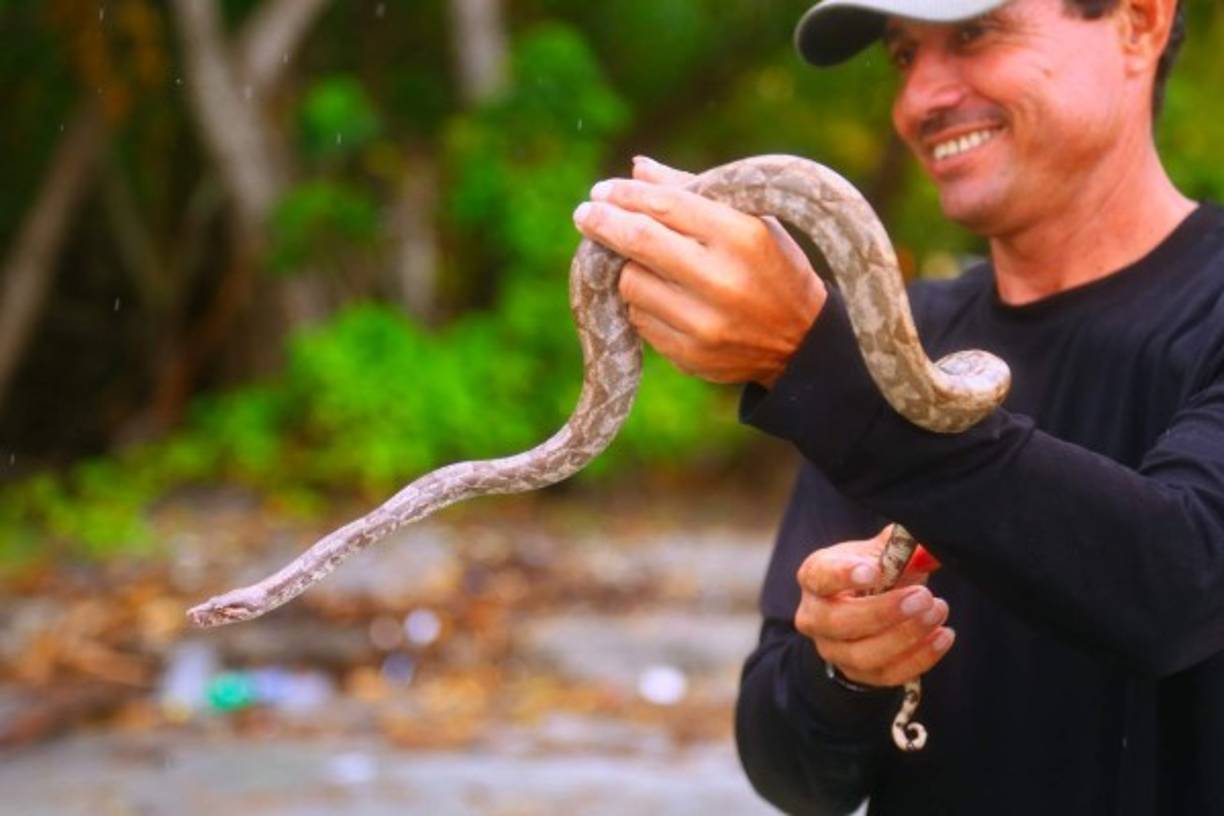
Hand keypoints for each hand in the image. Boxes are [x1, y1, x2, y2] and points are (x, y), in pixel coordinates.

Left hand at [572, 156, 825, 386]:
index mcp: (742, 237)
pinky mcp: (689, 356)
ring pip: (632, 284)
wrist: (801, 342)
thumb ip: (692, 192)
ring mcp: (704, 324)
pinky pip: (641, 320)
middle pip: (639, 243)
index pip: (666, 206)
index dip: (625, 196)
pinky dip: (643, 304)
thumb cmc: (772, 266)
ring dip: (629, 269)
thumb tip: (636, 170)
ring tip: (645, 264)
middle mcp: (722, 282)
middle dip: (604, 225)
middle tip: (585, 215)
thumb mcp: (750, 220)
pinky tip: (664, 298)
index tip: (601, 192)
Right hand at [795, 526, 954, 687]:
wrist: (872, 606)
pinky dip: (920, 657)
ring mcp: (834, 650)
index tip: (873, 571)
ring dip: (905, 636)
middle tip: (922, 596)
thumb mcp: (882, 552)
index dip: (843, 575)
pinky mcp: (858, 674)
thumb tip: (930, 551)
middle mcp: (815, 617)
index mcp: (815, 578)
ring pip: (863, 655)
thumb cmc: (874, 574)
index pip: (820, 577)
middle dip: (884, 611)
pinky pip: (888, 674)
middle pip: (839, 622)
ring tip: (937, 612)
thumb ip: (904, 547)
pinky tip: (943, 636)